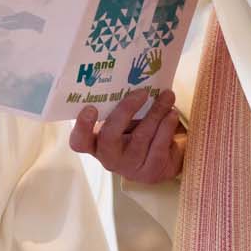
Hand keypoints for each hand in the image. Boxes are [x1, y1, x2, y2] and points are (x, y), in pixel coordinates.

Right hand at [70, 88, 185, 184]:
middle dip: (125, 112)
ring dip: (155, 112)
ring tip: (167, 96)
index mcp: (95, 144)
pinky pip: (159, 146)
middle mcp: (108, 158)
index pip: (79, 142)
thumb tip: (132, 78)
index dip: (82, 127)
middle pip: (109, 137)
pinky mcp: (151, 171)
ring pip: (141, 138)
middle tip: (141, 92)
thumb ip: (119, 107)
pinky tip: (171, 114)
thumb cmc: (135, 133)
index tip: (90, 108)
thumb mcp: (123, 121)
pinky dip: (166, 126)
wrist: (161, 160)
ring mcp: (129, 167)